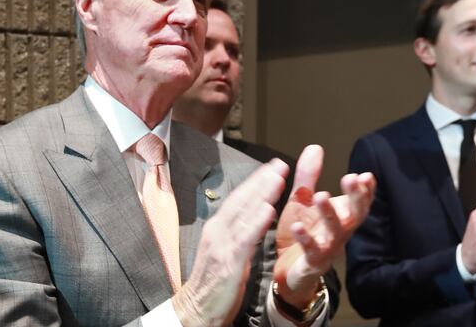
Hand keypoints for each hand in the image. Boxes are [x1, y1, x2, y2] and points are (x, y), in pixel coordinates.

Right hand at [173, 159, 286, 326]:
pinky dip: (256, 221)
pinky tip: (269, 209)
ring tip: (279, 178)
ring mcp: (221, 245)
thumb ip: (240, 233)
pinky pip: (244, 238)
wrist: (196, 310)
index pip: (238, 199)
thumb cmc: (214, 283)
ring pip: (244, 213)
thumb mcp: (227, 251)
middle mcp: (217, 231)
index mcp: (217, 228)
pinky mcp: (228, 262)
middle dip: (261, 180)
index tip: (272, 168)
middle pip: (241, 200)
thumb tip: (257, 215)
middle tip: (279, 164)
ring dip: (262, 193)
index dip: (256, 181)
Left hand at [273, 145, 375, 308]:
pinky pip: (312, 251)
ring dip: (330, 213)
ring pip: (336, 232)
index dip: (366, 190)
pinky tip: (297, 226)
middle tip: (351, 178)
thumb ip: (309, 176)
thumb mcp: (302, 200)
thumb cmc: (302, 233)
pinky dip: (306, 238)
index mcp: (340, 215)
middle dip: (356, 197)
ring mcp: (328, 248)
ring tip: (321, 195)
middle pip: (355, 215)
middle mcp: (340, 232)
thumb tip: (316, 147)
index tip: (366, 175)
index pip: (360, 202)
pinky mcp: (312, 262)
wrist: (288, 270)